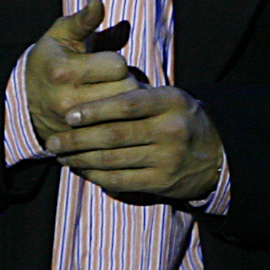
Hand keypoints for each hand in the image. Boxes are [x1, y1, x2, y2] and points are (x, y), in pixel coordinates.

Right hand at [25, 0, 134, 147]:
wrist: (26, 99)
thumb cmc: (51, 59)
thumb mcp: (61, 35)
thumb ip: (82, 20)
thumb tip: (97, 3)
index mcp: (63, 71)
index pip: (117, 65)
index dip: (116, 62)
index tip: (106, 64)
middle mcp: (67, 101)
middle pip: (125, 89)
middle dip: (126, 83)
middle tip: (115, 82)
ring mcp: (73, 126)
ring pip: (123, 113)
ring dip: (124, 104)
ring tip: (113, 97)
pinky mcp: (78, 143)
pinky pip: (114, 133)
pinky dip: (118, 124)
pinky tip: (111, 117)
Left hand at [46, 80, 222, 206]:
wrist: (217, 155)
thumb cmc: (180, 119)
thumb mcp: (169, 98)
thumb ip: (136, 93)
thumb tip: (89, 87)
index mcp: (172, 101)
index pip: (127, 104)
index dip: (95, 110)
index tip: (69, 115)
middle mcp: (171, 130)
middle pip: (114, 135)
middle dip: (77, 139)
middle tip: (52, 141)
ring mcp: (168, 159)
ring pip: (113, 160)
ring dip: (80, 159)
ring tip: (60, 154)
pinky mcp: (162, 182)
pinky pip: (120, 181)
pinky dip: (96, 176)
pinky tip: (80, 169)